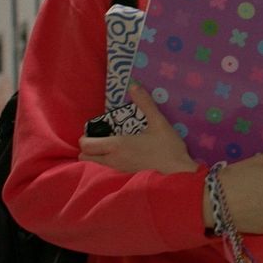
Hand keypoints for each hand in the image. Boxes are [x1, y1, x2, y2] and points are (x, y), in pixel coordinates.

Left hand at [78, 84, 196, 174]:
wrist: (178, 173)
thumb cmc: (168, 148)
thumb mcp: (159, 123)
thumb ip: (145, 103)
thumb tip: (134, 85)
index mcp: (116, 146)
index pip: (86, 144)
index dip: (85, 137)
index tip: (97, 130)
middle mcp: (112, 160)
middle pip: (85, 156)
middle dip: (88, 147)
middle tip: (101, 137)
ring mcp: (117, 171)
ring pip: (95, 164)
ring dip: (96, 155)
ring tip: (110, 146)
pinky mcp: (124, 177)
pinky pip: (105, 170)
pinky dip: (106, 162)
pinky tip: (122, 155)